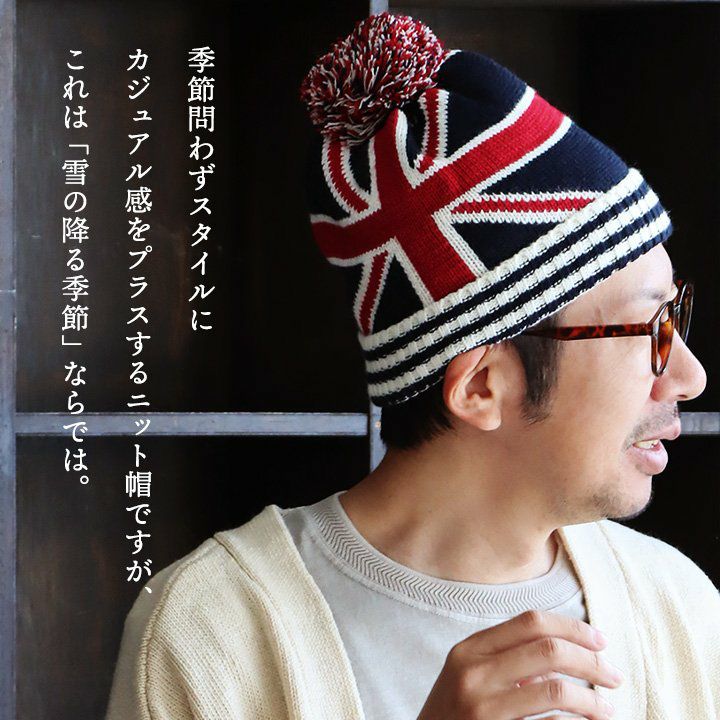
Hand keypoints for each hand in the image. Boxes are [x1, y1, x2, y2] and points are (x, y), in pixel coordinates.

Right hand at [416, 609, 622, 719]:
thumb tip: (569, 651)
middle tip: (613, 676)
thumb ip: (507, 657)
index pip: (530, 622)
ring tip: (606, 709)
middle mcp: (474, 674)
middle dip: (592, 662)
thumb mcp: (469, 675)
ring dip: (592, 701)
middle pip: (549, 651)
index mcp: (470, 649)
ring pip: (557, 691)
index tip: (600, 641)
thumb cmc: (455, 712)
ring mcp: (483, 708)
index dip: (572, 627)